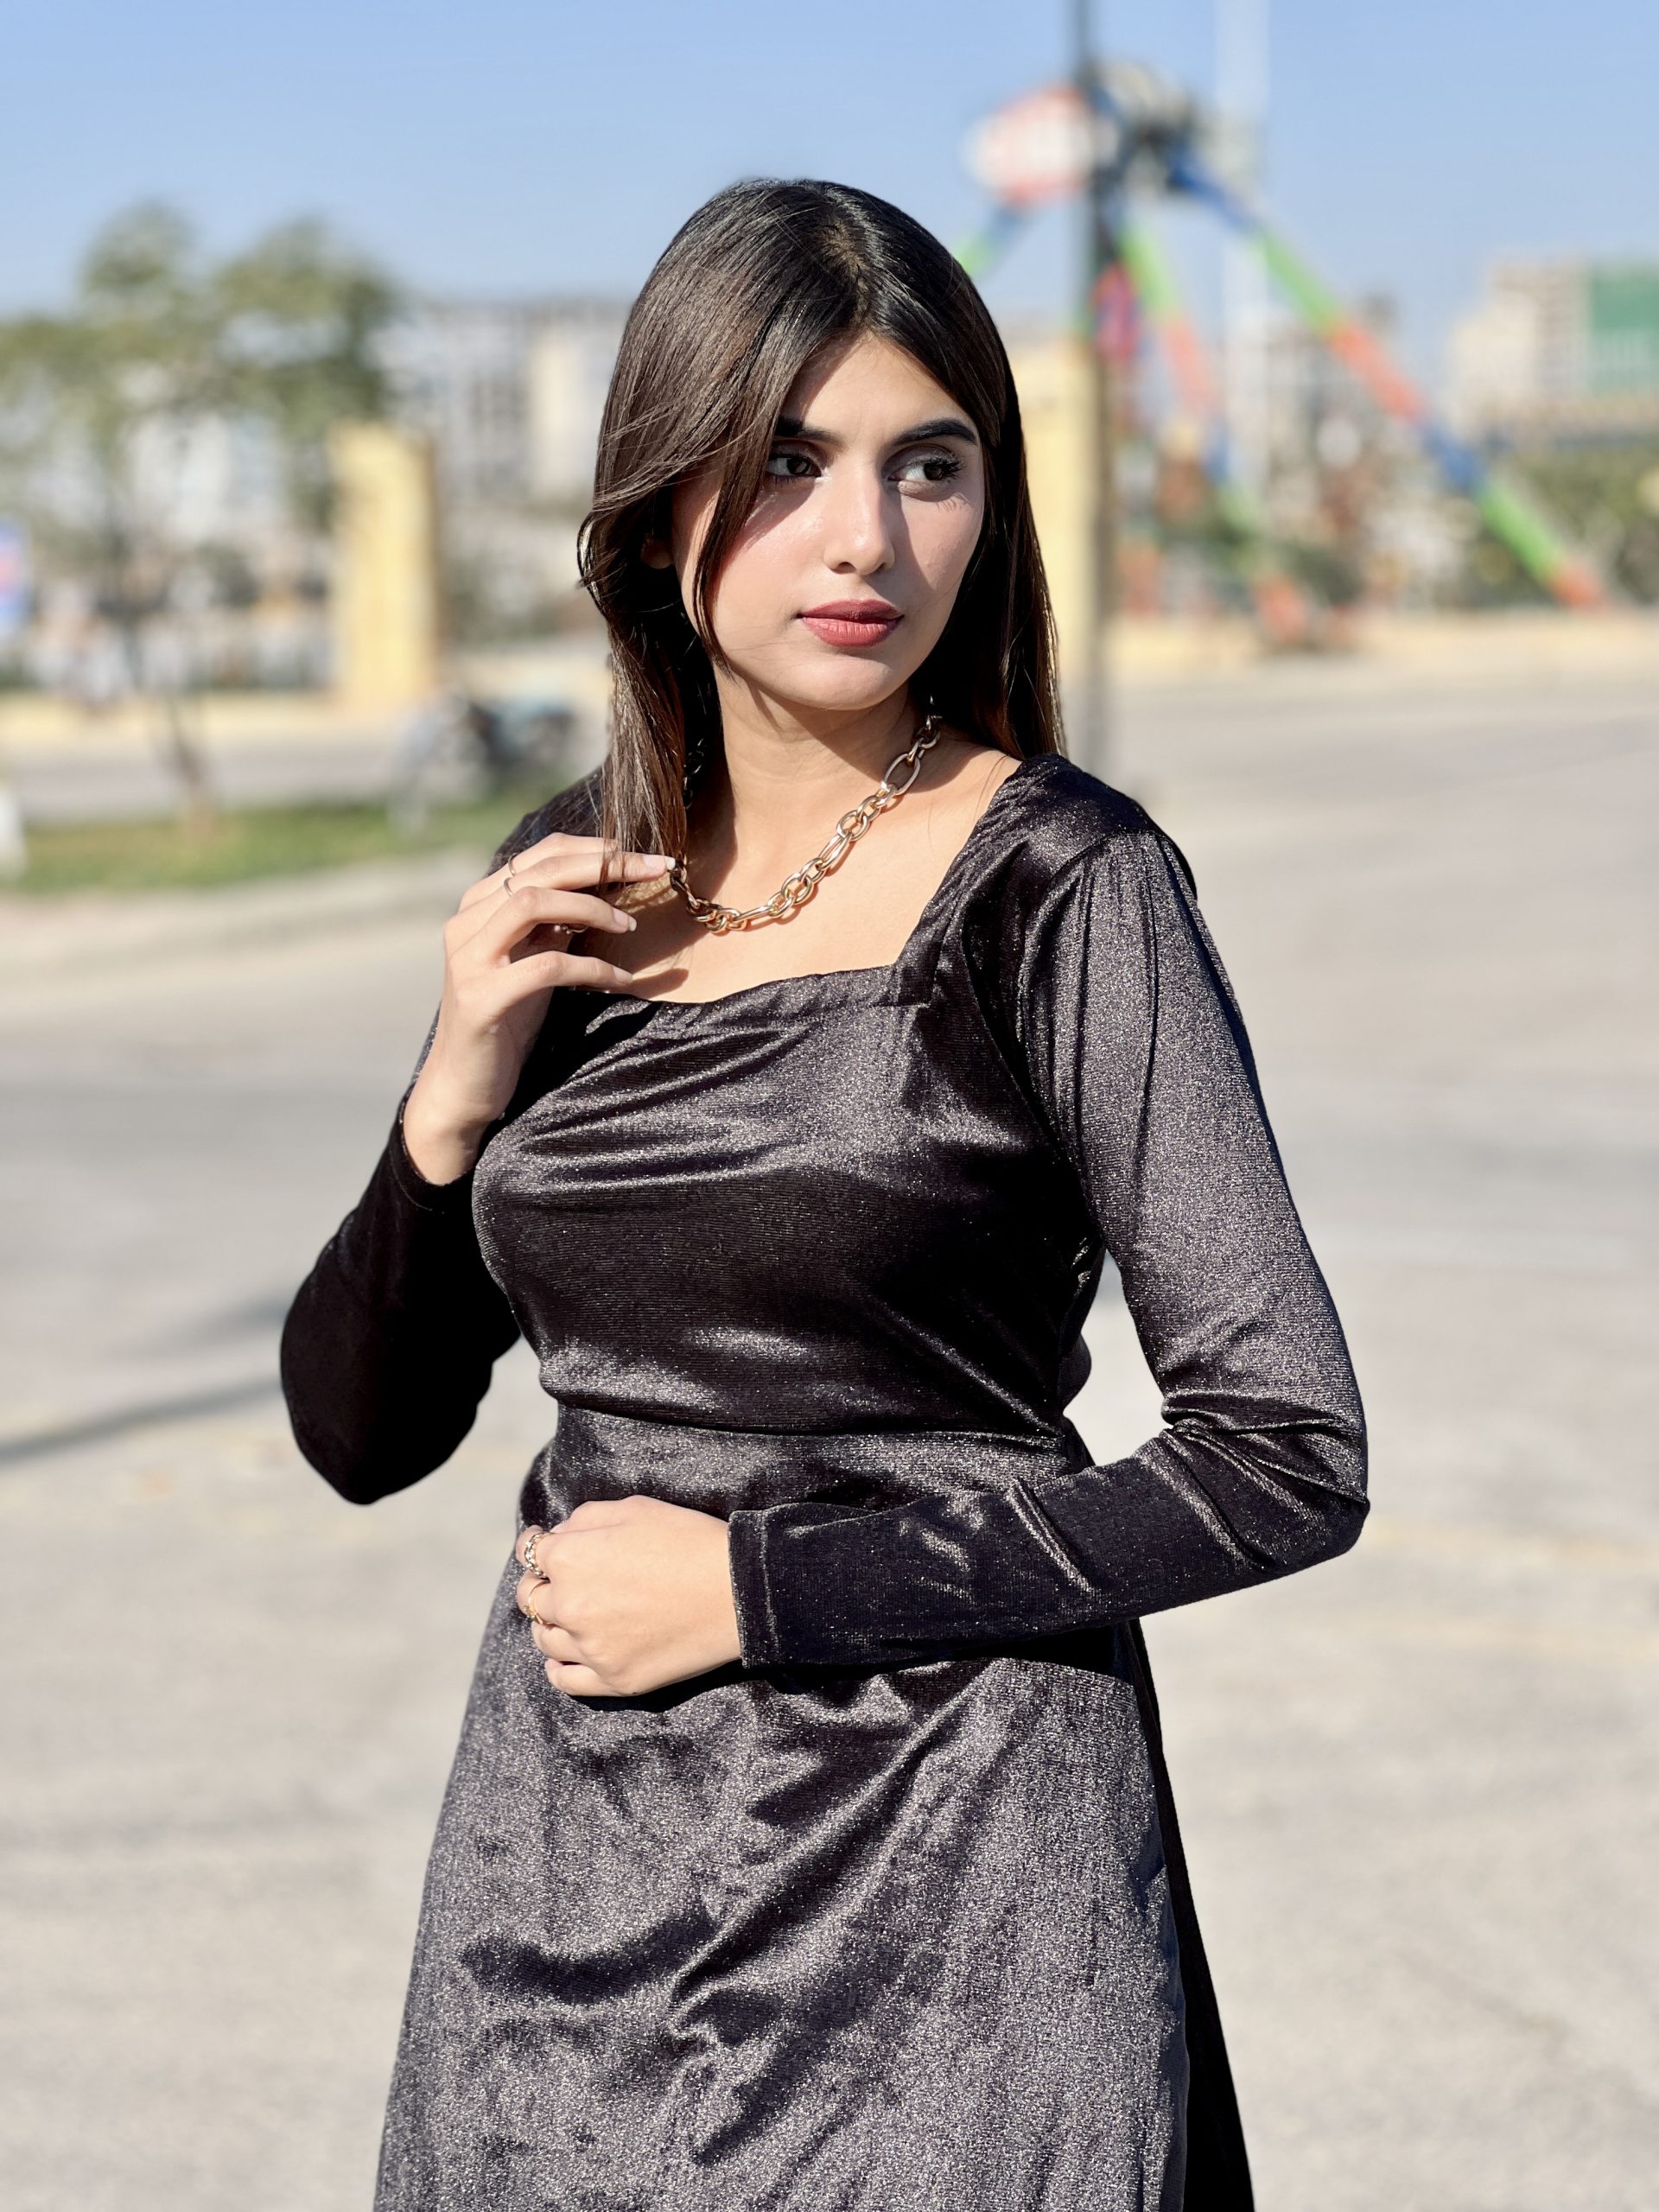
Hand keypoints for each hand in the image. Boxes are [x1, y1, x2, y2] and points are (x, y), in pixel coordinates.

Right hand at [402, 832, 669, 1183]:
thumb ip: (555, 922)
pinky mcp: (481, 997)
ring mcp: (469, 958)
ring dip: (591, 909)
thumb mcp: (534, 959)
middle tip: (656, 869)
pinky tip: (622, 982)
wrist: (464, 1084)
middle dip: (604, 865)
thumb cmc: (507, 1018)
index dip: (595, 849)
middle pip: (540, 870)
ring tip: (629, 928)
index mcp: (479, 905)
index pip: (540, 855)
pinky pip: (546, 968)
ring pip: (532, 903)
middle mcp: (467, 922)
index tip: (643, 855)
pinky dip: (591, 970)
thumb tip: (607, 885)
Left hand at [516, 1497, 742, 1696]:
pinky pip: (564, 1680)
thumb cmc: (688, 1540)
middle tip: (556, 1581)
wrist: (737, 1590)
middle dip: (540, 1583)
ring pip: (544, 1639)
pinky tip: (564, 1657)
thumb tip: (559, 1536)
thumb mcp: (634, 1508)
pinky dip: (557, 1667)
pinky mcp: (614, 1679)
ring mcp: (590, 1647)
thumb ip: (585, 1519)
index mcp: (569, 1558)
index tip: (543, 1545)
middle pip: (531, 1597)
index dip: (537, 1545)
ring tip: (565, 1617)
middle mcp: (569, 1605)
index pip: (530, 1552)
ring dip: (548, 1624)